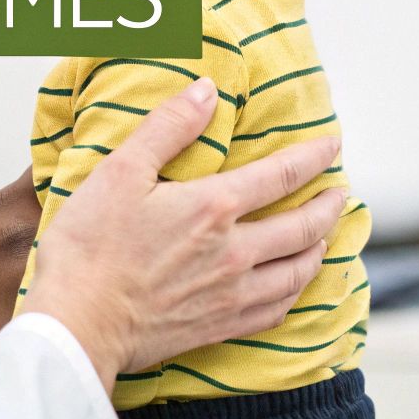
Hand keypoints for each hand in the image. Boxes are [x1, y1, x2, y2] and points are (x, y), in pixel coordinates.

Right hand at [20, 76, 343, 383]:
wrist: (78, 322)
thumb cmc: (89, 246)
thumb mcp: (120, 171)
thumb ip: (167, 128)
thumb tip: (206, 92)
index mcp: (212, 207)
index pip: (280, 175)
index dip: (312, 156)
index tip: (331, 145)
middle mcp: (235, 252)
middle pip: (303, 227)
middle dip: (328, 206)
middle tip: (340, 194)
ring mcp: (231, 294)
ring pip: (298, 272)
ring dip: (318, 250)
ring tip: (323, 238)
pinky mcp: (219, 326)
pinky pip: (277, 311)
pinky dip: (296, 293)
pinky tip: (293, 287)